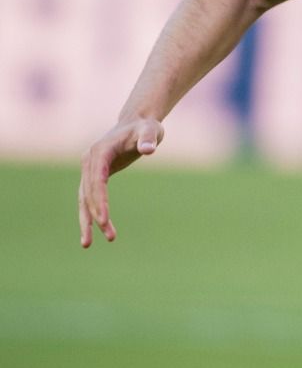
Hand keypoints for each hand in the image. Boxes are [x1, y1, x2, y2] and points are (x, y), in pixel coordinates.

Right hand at [79, 117, 162, 247]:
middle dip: (96, 215)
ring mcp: (90, 169)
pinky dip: (91, 214)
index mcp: (100, 151)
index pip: (97, 179)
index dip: (99, 199)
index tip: (104, 218)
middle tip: (108, 236)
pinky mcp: (94, 175)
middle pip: (89, 192)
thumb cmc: (145, 127)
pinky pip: (89, 198)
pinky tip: (96, 232)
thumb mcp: (150, 130)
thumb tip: (148, 150)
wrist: (136, 122)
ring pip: (84, 199)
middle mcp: (90, 161)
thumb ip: (148, 139)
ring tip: (88, 244)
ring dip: (87, 221)